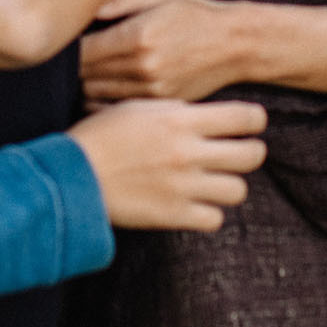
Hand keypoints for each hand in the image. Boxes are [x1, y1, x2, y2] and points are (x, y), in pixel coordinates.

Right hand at [68, 99, 266, 231]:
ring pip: (238, 190)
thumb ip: (175, 110)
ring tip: (216, 180)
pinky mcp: (173, 216)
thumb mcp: (137, 108)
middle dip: (252, 152)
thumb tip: (206, 115)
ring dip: (229, 184)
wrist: (72, 175)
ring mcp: (183, 187)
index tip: (251, 124)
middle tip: (242, 152)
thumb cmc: (101, 135)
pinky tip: (196, 203)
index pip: (243, 118)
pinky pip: (214, 219)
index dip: (255, 120)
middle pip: (251, 155)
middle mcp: (187, 153)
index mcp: (179, 120)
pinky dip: (209, 212)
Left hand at [82, 0, 252, 102]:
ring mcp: (152, 90)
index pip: (81, 52)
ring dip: (84, 86)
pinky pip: (116, 107)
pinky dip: (101, 101)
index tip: (62, 43)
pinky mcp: (159, 104)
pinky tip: (104, 88)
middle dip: (70, 70)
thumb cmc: (193, 14)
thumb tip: (80, 7)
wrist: (235, 45)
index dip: (65, 50)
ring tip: (85, 73)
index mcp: (137, 36)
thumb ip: (117, 1)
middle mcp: (142, 67)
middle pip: (84, 77)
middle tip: (66, 60)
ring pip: (95, 96)